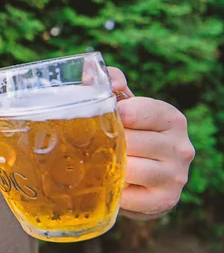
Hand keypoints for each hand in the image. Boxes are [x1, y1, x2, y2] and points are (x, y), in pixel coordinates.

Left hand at [108, 67, 194, 219]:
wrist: (146, 179)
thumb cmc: (131, 133)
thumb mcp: (125, 105)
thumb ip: (109, 81)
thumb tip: (88, 69)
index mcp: (171, 118)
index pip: (136, 111)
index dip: (113, 114)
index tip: (104, 118)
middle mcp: (181, 147)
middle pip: (130, 141)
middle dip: (108, 142)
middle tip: (93, 143)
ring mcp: (176, 175)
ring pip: (130, 168)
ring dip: (109, 166)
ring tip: (100, 162)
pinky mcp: (165, 199)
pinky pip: (128, 195)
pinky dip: (113, 189)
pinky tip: (109, 183)